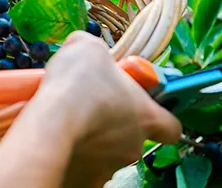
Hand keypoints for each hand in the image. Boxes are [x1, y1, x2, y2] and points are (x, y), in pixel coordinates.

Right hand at [0, 32, 180, 187]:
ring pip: (104, 152)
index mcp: (146, 116)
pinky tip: (57, 139)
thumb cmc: (78, 85)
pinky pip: (81, 166)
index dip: (159, 116)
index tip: (144, 107)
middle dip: (112, 124)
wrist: (50, 125)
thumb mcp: (87, 48)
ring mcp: (109, 167)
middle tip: (89, 106)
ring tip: (67, 122)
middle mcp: (133, 147)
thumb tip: (84, 47)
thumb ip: (93, 49)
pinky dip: (72, 154)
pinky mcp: (84, 180)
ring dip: (91, 139)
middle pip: (131, 137)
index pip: (171, 126)